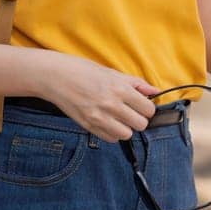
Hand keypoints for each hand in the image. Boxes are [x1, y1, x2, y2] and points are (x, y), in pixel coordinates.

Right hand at [34, 51, 159, 141]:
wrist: (55, 76)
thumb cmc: (83, 71)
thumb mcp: (112, 72)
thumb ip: (136, 84)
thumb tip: (155, 91)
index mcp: (119, 88)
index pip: (148, 109)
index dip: (147, 108)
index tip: (141, 105)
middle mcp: (111, 104)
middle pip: (140, 125)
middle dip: (139, 119)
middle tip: (131, 112)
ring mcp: (98, 117)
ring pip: (126, 134)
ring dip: (126, 128)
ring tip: (119, 118)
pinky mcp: (88, 126)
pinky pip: (110, 139)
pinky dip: (112, 133)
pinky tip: (108, 122)